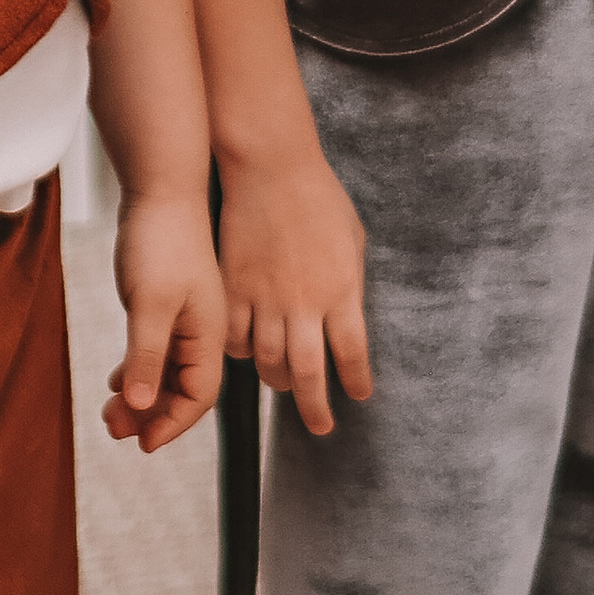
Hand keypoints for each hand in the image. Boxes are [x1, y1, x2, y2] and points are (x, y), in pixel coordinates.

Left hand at [103, 189, 228, 450]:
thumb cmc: (161, 241)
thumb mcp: (149, 305)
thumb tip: (143, 409)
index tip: (141, 444)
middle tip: (113, 429)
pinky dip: (138, 371)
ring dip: (142, 395)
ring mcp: (187, 319)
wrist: (160, 187)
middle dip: (151, 415)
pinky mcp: (168, 306)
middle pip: (184, 390)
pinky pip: (158, 352)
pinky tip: (117, 380)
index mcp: (211, 335)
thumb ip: (148, 358)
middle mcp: (204, 332)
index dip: (171, 424)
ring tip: (109, 411)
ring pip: (168, 373)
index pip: (199, 397)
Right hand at [219, 151, 370, 433]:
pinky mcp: (234, 289)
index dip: (356, 382)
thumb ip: (351, 282)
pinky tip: (247, 355)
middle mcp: (305, 303)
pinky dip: (241, 354)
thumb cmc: (318, 197)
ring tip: (285, 387)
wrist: (270, 167)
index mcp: (342, 291)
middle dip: (316, 409)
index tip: (359, 397)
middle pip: (311, 374)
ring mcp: (266, 299)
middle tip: (321, 427)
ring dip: (279, 382)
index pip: (353, 354)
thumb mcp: (352, 239)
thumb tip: (350, 312)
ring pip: (269, 362)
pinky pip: (234, 338)